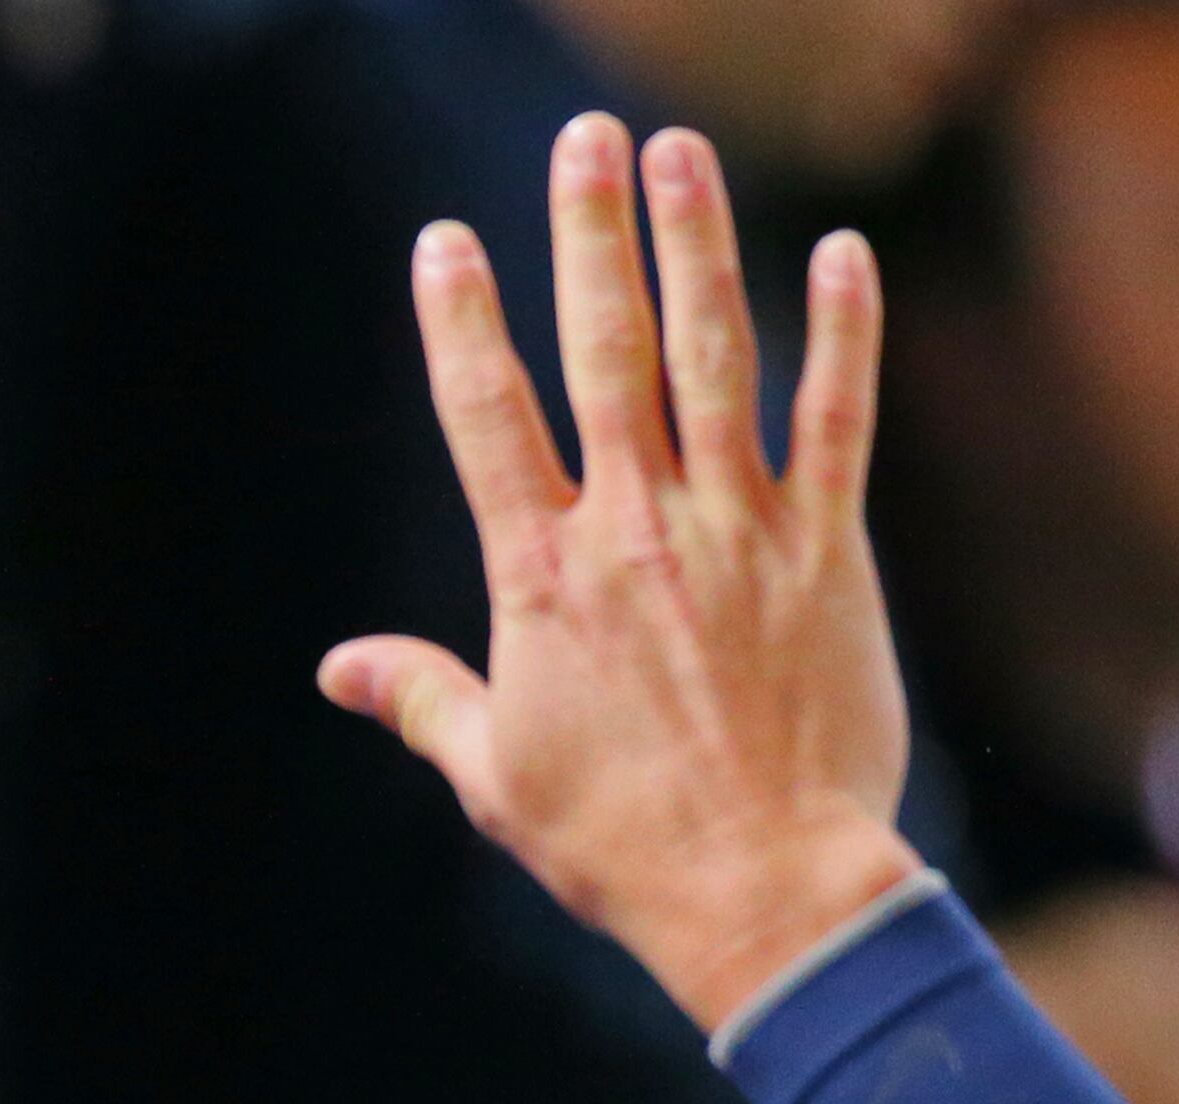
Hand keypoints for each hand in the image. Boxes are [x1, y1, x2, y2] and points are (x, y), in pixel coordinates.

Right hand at [319, 114, 921, 1031]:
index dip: (461, 323)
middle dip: (588, 236)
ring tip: (676, 154)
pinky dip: (840, 332)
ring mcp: (739, 533)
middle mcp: (637, 534)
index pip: (488, 420)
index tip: (445, 240)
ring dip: (696, 244)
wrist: (762, 888)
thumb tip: (338, 668)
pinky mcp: (827, 553)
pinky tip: (838, 252)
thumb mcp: (495, 778)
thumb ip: (421, 700)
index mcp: (542, 582)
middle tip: (582, 138)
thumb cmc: (617, 846)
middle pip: (604, 353)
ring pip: (714, 359)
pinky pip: (837, 418)